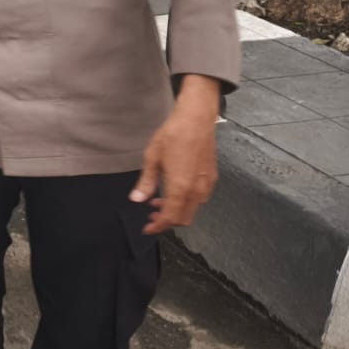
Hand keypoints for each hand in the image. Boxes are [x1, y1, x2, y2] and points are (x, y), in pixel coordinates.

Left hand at [131, 74, 220, 233]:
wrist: (196, 119)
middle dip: (166, 221)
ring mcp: (206, 185)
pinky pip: (199, 199)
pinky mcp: (211, 178)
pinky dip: (186, 201)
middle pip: (183, 219)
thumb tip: (137, 200)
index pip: (170, 218)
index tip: (147, 228)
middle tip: (150, 215)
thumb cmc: (173, 135)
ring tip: (158, 200)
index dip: (157, 227)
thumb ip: (146, 182)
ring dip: (176, 211)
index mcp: (181, 188)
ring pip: (192, 210)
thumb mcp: (152, 158)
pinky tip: (174, 190)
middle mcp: (197, 190)